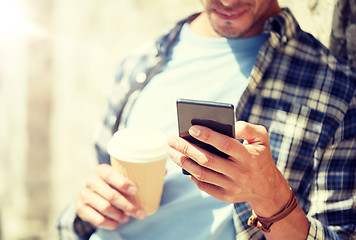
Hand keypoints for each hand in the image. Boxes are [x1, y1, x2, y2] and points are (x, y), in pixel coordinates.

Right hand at [75, 164, 145, 229]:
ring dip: (120, 215)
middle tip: (140, 213)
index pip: (111, 175)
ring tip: (127, 218)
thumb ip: (136, 176)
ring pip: (105, 208)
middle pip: (111, 195)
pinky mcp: (80, 208)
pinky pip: (97, 219)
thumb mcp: (119, 176)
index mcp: (101, 170)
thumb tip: (161, 173)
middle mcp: (91, 181)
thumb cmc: (112, 184)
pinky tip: (116, 223)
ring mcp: (83, 195)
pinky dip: (110, 223)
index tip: (135, 191)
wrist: (89, 193)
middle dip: (128, 205)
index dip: (123, 183)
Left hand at [168, 121, 290, 216]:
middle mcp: (240, 173)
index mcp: (249, 157)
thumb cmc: (260, 156)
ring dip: (184, 162)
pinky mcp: (225, 196)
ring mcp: (232, 187)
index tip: (191, 128)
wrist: (267, 188)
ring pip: (202, 174)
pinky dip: (192, 175)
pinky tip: (184, 164)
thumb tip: (228, 125)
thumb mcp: (262, 138)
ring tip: (171, 151)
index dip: (208, 136)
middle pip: (208, 160)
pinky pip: (204, 186)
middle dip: (187, 149)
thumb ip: (247, 128)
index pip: (226, 145)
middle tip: (172, 140)